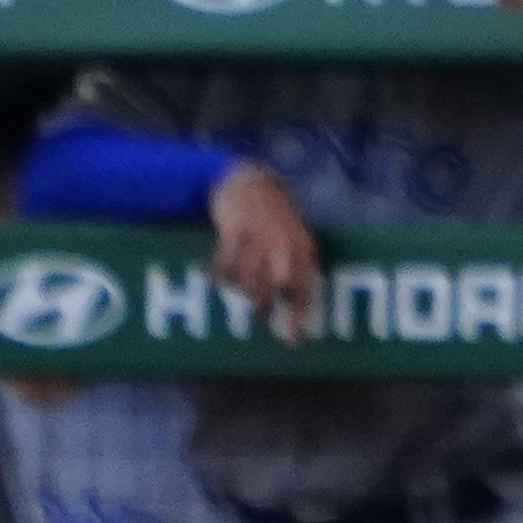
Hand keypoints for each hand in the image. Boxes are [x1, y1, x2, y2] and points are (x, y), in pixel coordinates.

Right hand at [208, 163, 322, 340]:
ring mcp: (259, 237)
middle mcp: (284, 243)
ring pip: (246, 280)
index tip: (293, 341)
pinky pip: (224, 266)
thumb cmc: (274, 217)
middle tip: (258, 315)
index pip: (305, 288)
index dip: (300, 316)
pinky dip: (218, 277)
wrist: (249, 181)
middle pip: (274, 287)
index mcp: (303, 247)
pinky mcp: (235, 230)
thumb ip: (292, 268)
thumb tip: (289, 305)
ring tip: (237, 287)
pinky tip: (216, 277)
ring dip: (239, 290)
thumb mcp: (293, 239)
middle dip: (264, 306)